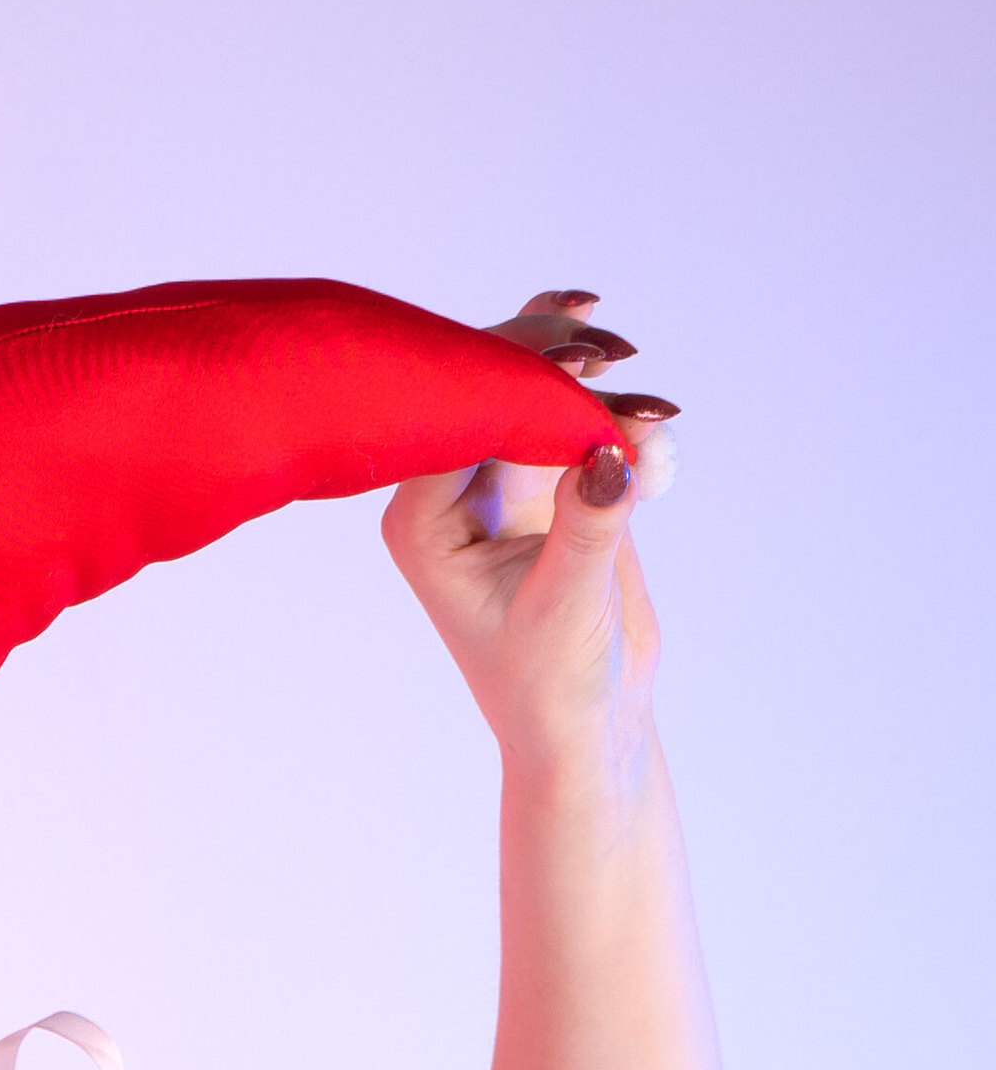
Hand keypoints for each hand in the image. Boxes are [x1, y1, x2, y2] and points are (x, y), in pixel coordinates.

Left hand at [380, 289, 677, 794]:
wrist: (586, 718)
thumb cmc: (552, 683)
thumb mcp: (567, 606)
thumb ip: (587, 526)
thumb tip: (612, 454)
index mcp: (419, 521)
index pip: (455, 420)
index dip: (514, 379)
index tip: (580, 361)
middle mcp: (444, 492)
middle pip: (488, 389)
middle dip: (550, 361)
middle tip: (611, 351)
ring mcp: (493, 478)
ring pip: (533, 390)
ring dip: (590, 380)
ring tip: (646, 397)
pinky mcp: (544, 477)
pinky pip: (572, 412)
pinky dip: (611, 404)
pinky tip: (651, 415)